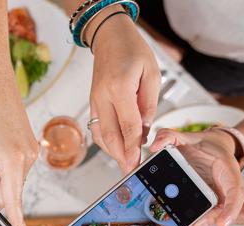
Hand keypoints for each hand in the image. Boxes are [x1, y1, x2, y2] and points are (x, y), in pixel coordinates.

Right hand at [89, 13, 160, 172]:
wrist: (109, 37)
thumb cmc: (132, 50)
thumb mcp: (151, 73)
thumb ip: (149, 104)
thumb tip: (145, 130)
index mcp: (119, 87)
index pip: (128, 125)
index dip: (133, 146)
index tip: (137, 161)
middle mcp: (102, 96)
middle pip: (110, 135)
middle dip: (121, 155)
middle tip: (130, 170)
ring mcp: (94, 101)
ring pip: (100, 135)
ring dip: (112, 151)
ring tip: (125, 163)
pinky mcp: (92, 103)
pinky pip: (96, 128)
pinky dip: (106, 142)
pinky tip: (116, 149)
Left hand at [149, 128, 243, 225]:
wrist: (212, 148)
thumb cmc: (205, 145)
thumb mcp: (189, 136)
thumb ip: (170, 136)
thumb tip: (154, 146)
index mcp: (229, 171)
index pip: (236, 192)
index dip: (231, 209)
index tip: (222, 224)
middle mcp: (228, 187)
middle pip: (227, 210)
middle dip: (212, 220)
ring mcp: (221, 196)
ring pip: (220, 216)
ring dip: (205, 222)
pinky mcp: (212, 202)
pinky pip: (211, 215)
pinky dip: (200, 220)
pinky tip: (183, 224)